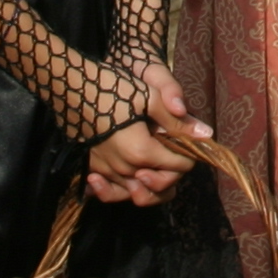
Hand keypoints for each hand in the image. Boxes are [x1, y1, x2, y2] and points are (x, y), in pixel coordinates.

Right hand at [85, 64, 207, 206]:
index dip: (189, 155)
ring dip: (149, 185)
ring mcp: (104, 171)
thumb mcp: (149, 96)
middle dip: (172, 172)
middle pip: (158, 185)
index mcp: (140, 152)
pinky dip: (122, 188)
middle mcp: (122, 168)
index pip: (178, 166)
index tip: (188, 140)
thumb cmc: (112, 86)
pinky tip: (129, 177)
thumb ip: (177, 120)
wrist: (70, 85)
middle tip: (173, 151)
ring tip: (155, 169)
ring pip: (134, 193)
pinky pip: (111, 190)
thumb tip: (206, 135)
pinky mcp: (91, 167)